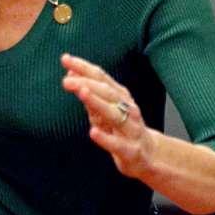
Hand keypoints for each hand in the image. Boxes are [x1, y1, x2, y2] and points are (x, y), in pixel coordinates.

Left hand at [60, 52, 153, 181]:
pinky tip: (93, 132)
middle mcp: (127, 108)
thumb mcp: (105, 110)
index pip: (101, 77)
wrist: (148, 154)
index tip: (66, 59)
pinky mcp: (131, 150)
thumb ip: (90, 94)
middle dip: (87, 83)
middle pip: (107, 92)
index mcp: (120, 96)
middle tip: (67, 80)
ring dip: (97, 102)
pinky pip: (117, 144)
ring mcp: (130, 129)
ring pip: (113, 114)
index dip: (84, 67)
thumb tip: (71, 74)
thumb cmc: (124, 129)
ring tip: (82, 93)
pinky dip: (105, 138)